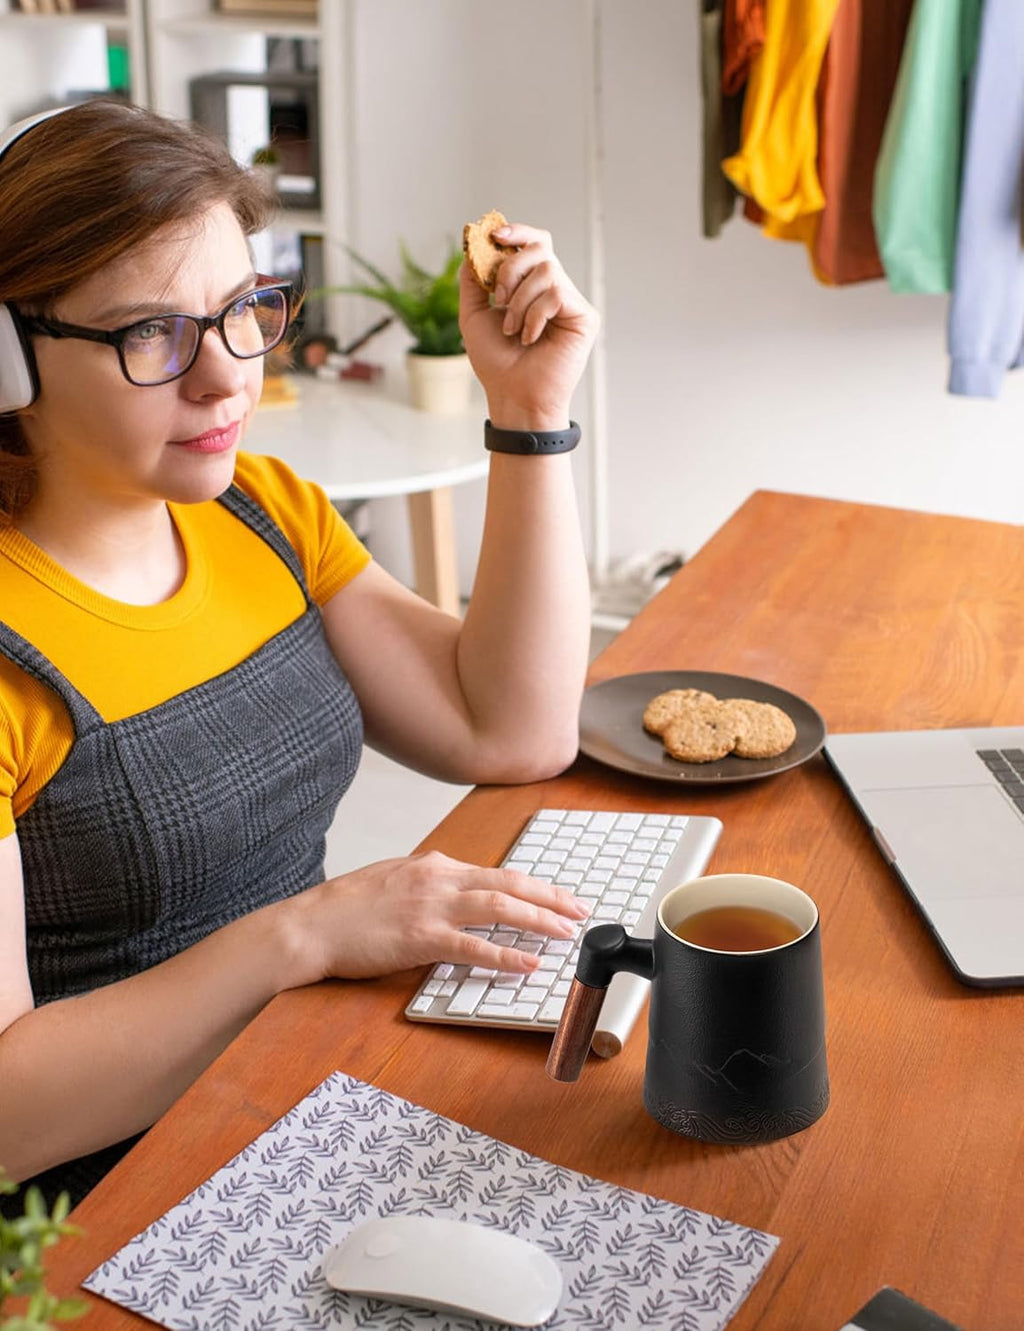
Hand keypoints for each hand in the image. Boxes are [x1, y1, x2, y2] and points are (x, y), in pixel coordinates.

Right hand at [301, 850, 590, 979]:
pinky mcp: (420, 937)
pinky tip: (528, 963)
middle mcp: (438, 878)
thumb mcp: (394, 880)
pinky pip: (473, 947)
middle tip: (580, 910)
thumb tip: (458, 894)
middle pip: (509, 883)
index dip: (534, 885)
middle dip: (550, 897)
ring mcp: (430, 907)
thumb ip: (429, 885)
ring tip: (566, 933)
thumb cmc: (345, 910)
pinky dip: (506, 955)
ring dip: (539, 920)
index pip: (497, 872)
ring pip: (499, 907)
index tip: (558, 896)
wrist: (309, 925)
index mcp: (434, 865)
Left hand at [459, 222, 599, 428]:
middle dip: (511, 268)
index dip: (518, 232)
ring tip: (512, 330)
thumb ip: (472, 280)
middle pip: (539, 247)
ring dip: (519, 300)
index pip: (534, 244)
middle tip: (498, 299)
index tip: (495, 235)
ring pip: (546, 270)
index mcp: (531, 286)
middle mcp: (554, 290)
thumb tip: (472, 247)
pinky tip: (529, 337)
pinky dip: (534, 315)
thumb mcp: (473, 315)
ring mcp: (570, 303)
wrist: (513, 394)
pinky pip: (556, 293)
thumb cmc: (496, 362)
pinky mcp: (584, 316)